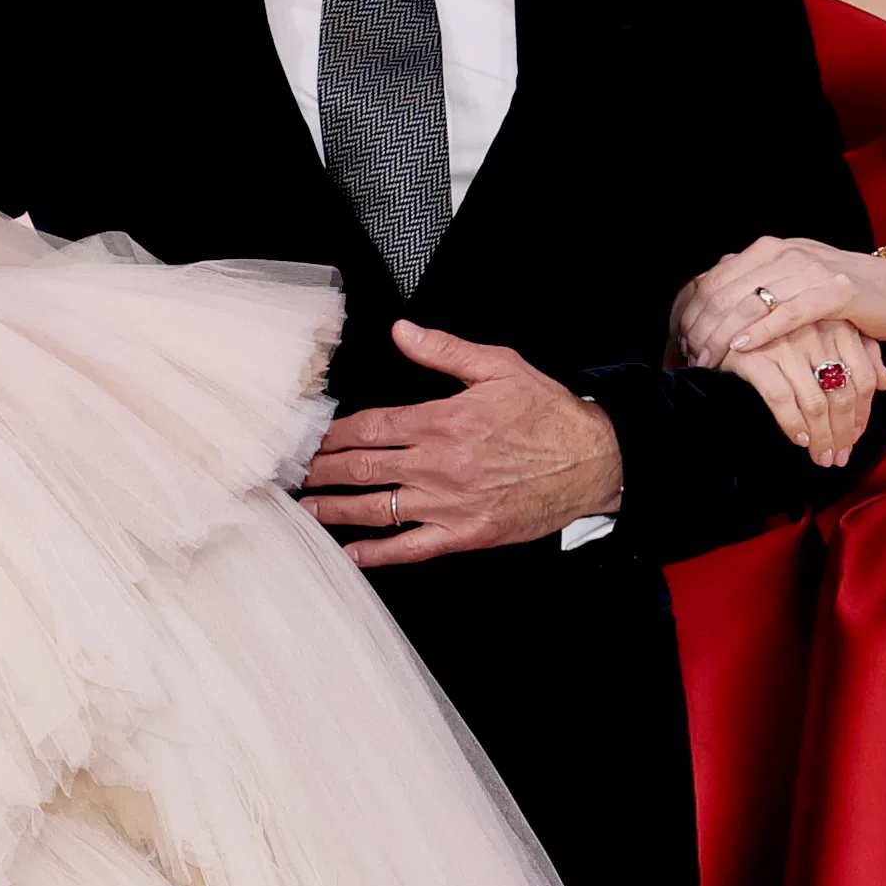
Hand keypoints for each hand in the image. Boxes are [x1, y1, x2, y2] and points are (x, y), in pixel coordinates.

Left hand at [299, 321, 624, 567]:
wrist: (593, 462)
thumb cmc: (549, 415)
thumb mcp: (499, 367)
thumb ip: (445, 350)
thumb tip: (402, 332)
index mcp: (443, 421)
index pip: (371, 427)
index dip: (333, 433)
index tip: (309, 436)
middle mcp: (439, 464)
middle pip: (364, 467)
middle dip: (323, 470)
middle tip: (292, 472)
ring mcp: (450, 503)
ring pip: (378, 508)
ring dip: (336, 509)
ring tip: (305, 508)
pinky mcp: (465, 533)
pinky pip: (411, 547)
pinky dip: (377, 553)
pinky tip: (351, 553)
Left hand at [676, 235, 885, 362]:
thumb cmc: (838, 294)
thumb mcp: (789, 284)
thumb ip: (754, 288)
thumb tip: (707, 304)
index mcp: (770, 249)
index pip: (716, 277)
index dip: (693, 311)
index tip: (681, 341)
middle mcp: (787, 253)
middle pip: (726, 290)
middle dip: (703, 327)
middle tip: (691, 357)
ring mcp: (812, 269)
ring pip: (752, 302)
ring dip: (724, 334)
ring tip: (708, 359)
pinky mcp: (836, 291)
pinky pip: (789, 312)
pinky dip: (762, 330)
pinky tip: (740, 346)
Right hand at [718, 318, 885, 467]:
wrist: (728, 310)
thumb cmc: (784, 326)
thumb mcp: (831, 330)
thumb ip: (863, 353)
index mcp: (838, 327)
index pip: (862, 380)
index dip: (862, 415)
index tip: (854, 439)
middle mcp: (815, 333)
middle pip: (841, 395)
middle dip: (842, 433)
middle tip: (837, 457)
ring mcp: (784, 344)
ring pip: (815, 402)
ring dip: (821, 437)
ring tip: (820, 456)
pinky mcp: (754, 356)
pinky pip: (780, 398)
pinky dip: (792, 423)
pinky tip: (799, 439)